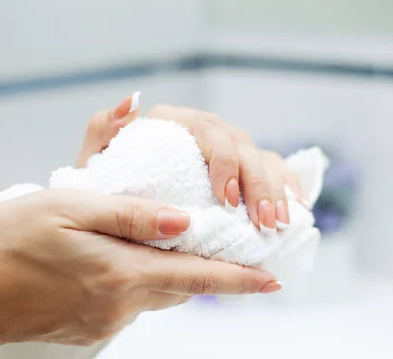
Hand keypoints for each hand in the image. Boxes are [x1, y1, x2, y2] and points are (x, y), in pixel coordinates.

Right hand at [0, 189, 277, 349]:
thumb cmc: (11, 243)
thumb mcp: (69, 209)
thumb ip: (130, 215)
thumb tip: (184, 221)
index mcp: (121, 272)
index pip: (197, 277)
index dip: (239, 280)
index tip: (272, 281)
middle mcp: (121, 303)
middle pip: (181, 287)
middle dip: (207, 272)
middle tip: (225, 250)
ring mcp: (106, 319)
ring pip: (158, 294)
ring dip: (172, 274)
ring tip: (174, 248)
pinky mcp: (92, 326)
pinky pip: (132, 303)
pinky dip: (141, 281)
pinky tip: (122, 261)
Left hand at [76, 94, 307, 233]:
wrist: (116, 211)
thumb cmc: (106, 189)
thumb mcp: (95, 164)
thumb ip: (104, 132)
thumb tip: (133, 100)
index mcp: (172, 123)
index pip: (205, 131)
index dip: (223, 162)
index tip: (227, 200)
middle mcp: (202, 131)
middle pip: (240, 145)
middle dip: (257, 184)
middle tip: (264, 221)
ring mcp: (225, 149)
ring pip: (260, 157)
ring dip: (275, 189)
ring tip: (279, 223)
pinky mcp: (241, 168)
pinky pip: (273, 167)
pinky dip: (288, 185)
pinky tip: (298, 208)